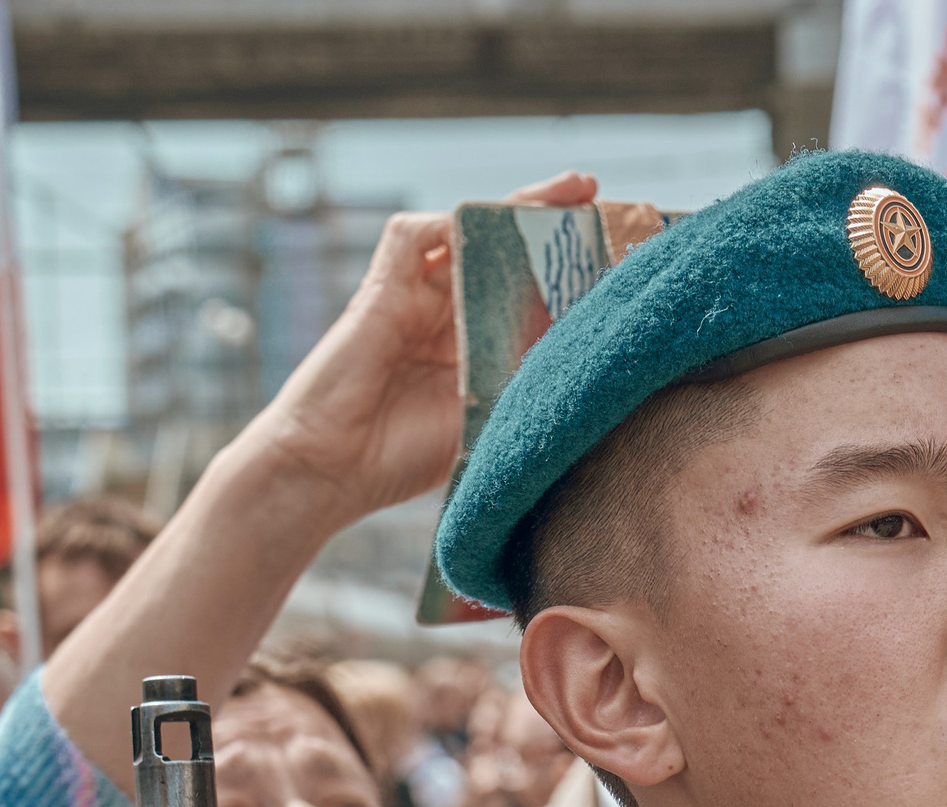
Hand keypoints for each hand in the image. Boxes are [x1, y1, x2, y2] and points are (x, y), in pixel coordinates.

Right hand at [238, 170, 598, 526]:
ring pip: (463, 231)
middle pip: (501, 250)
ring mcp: (412, 299)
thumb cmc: (402, 457)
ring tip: (565, 194)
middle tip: (595, 195)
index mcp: (474, 344)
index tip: (614, 254)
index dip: (565, 270)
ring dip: (511, 208)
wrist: (331, 472)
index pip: (526, 291)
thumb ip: (524, 385)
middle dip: (548, 220)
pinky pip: (411, 237)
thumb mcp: (488, 418)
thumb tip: (589, 361)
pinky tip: (489, 224)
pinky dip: (448, 224)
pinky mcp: (378, 293)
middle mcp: (445, 314)